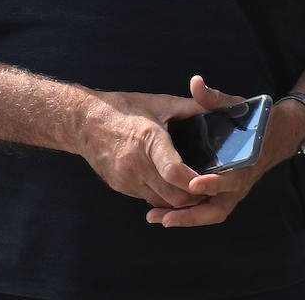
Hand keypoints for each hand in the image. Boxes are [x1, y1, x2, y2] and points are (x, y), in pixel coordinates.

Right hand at [75, 89, 205, 209]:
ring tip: (194, 188)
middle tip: (210, 188)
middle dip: (194, 196)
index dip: (195, 182)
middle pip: (173, 196)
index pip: (174, 171)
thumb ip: (192, 107)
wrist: (84, 122)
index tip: (210, 181)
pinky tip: (171, 185)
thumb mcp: (160, 103)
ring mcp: (127, 178)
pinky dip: (162, 196)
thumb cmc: (125, 108)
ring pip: (162, 202)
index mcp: (148, 139)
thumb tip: (220, 107)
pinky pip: (148, 198)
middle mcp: (136, 163)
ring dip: (179, 200)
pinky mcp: (120, 186)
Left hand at [145, 76, 300, 227]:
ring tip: (156, 218)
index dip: (213, 183)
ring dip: (184, 219)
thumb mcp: (237, 105)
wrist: (273, 136)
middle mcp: (240, 182)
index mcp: (246, 162)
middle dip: (191, 215)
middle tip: (165, 218)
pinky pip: (205, 210)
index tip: (193, 183)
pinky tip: (163, 213)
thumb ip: (214, 98)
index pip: (232, 179)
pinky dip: (187, 214)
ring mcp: (232, 192)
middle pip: (217, 208)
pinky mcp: (223, 195)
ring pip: (209, 213)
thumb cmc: (254, 120)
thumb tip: (196, 82)